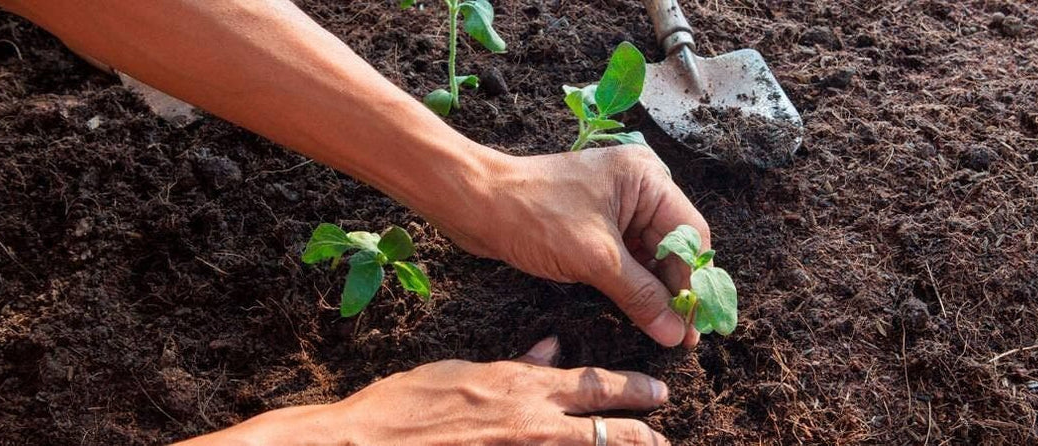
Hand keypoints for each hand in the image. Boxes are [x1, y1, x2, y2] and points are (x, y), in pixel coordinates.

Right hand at [177, 338, 669, 444]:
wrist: (371, 443)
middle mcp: (532, 423)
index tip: (658, 395)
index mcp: (521, 386)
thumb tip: (551, 348)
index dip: (631, 392)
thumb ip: (516, 364)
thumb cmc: (410, 403)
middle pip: (606, 429)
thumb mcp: (464, 370)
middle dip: (643, 433)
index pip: (592, 386)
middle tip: (666, 436)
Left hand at [454, 145, 710, 347]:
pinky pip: (626, 257)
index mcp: (646, 180)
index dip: (694, 282)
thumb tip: (676, 332)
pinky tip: (642, 313)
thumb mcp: (595, 260)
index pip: (689, 235)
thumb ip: (641, 296)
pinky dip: (633, 284)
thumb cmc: (534, 217)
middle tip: (684, 337)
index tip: (696, 323)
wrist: (475, 204)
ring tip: (668, 333)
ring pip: (649, 255)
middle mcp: (637, 187)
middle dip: (676, 290)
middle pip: (673, 246)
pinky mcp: (595, 224)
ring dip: (655, 291)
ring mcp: (615, 206)